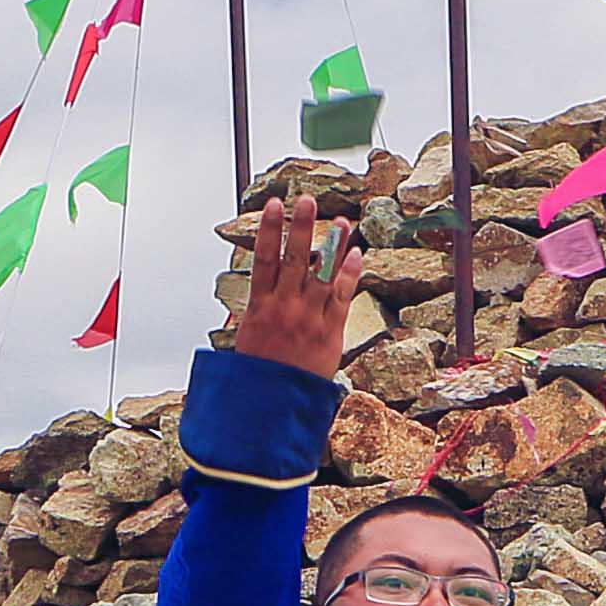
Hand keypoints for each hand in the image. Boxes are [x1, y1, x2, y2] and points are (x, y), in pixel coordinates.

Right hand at [230, 199, 353, 379]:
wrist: (272, 406)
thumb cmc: (259, 372)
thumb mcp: (249, 336)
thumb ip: (259, 307)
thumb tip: (262, 284)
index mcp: (259, 306)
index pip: (264, 258)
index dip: (269, 229)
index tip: (274, 205)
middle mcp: (284, 307)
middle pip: (294, 258)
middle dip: (300, 226)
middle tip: (306, 200)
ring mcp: (308, 318)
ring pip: (321, 273)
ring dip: (332, 244)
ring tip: (341, 220)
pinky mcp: (329, 332)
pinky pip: (341, 297)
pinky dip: (349, 274)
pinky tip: (357, 254)